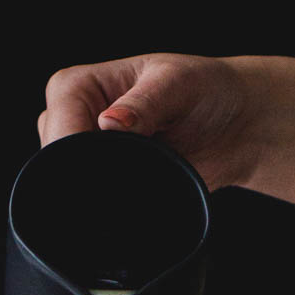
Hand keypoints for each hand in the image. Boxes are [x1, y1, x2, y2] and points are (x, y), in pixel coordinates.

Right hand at [38, 53, 264, 190]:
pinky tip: (145, 198)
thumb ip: (146, 102)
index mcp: (75, 87)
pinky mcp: (104, 187)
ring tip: (151, 175)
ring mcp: (86, 159)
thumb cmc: (207, 90)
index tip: (118, 163)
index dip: (80, 153)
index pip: (58, 129)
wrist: (236, 127)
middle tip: (142, 172)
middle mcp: (71, 124)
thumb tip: (110, 122)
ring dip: (108, 194)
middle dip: (94, 177)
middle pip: (58, 166)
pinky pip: (96, 209)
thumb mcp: (179, 83)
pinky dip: (117, 210)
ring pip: (73, 192)